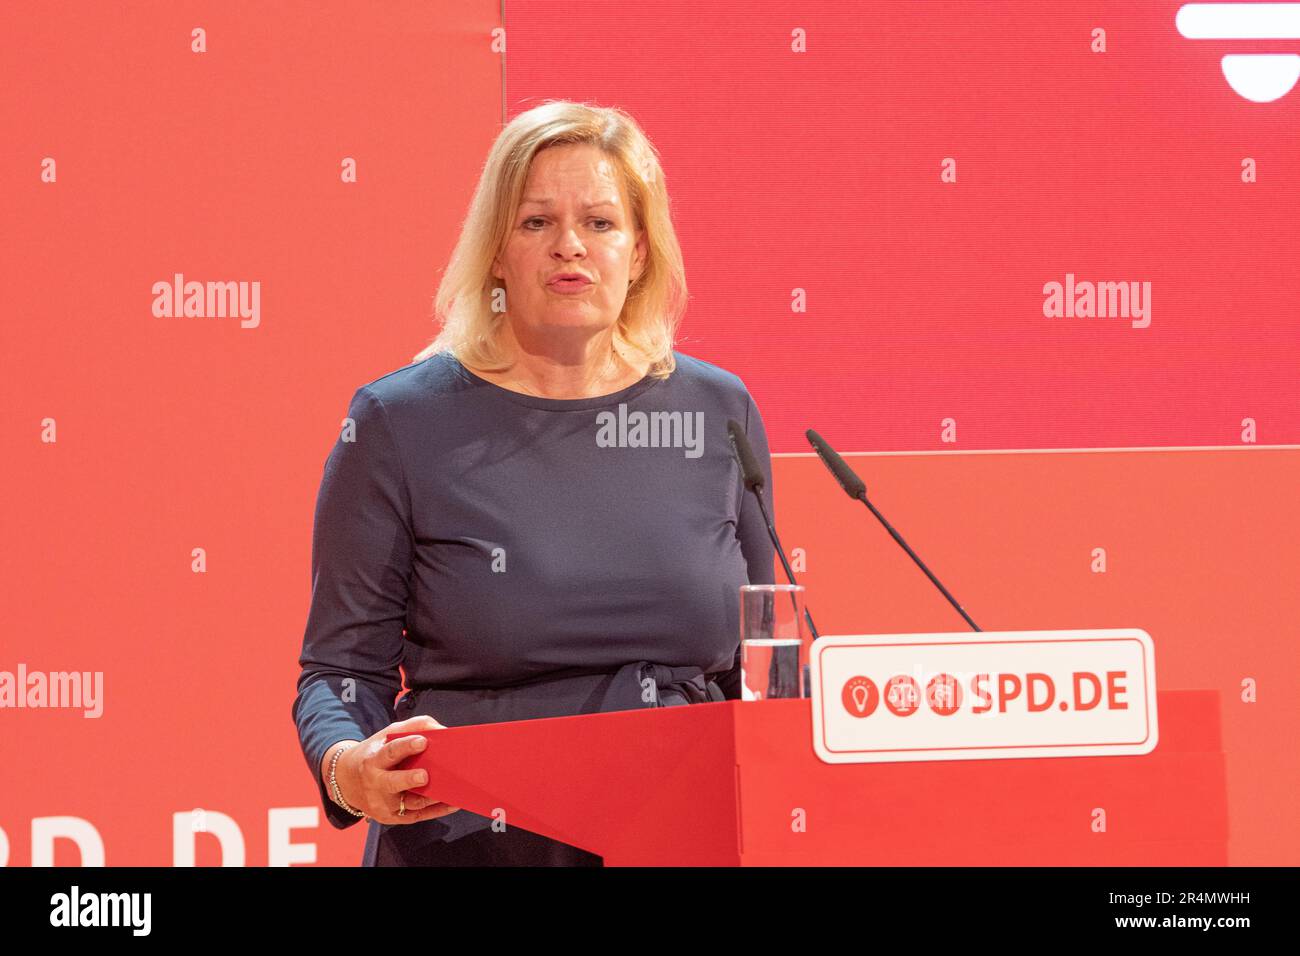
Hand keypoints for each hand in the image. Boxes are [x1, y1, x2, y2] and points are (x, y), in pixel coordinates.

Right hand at [327, 716, 460, 824]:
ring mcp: (383, 803)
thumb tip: (441, 730)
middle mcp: (376, 783)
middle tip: (425, 775)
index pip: (389, 753)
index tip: (422, 741)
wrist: (347, 781)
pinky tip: (452, 803)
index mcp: (373, 760)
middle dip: (409, 779)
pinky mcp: (392, 817)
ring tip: (450, 789)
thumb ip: (412, 727)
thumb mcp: (386, 735)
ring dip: (431, 797)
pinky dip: (436, 811)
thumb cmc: (375, 754)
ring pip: (410, 803)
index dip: (405, 746)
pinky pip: (417, 816)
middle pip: (393, 783)